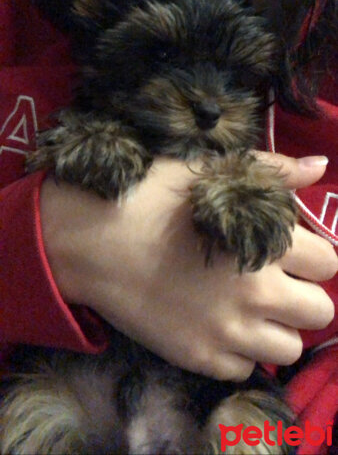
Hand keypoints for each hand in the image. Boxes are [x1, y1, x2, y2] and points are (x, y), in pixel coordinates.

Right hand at [40, 154, 336, 380]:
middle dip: (303, 294)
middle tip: (274, 280)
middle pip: (319, 311)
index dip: (312, 255)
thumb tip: (318, 167)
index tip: (289, 250)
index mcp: (266, 244)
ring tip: (249, 307)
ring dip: (277, 327)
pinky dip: (239, 350)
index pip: (327, 262)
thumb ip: (272, 172)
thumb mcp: (212, 172)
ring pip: (289, 348)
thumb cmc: (151, 196)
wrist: (91, 238)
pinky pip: (244, 368)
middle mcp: (257, 293)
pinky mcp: (197, 357)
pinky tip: (217, 325)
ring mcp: (227, 330)